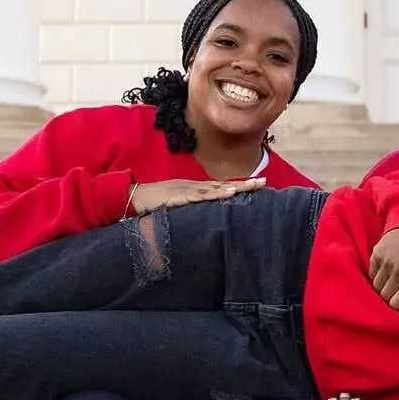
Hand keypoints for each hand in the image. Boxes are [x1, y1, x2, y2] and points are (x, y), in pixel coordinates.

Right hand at [129, 176, 264, 213]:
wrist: (134, 197)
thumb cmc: (154, 204)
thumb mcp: (177, 207)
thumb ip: (191, 209)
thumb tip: (204, 217)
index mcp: (195, 189)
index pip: (221, 187)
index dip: (239, 187)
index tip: (257, 185)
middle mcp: (194, 186)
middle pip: (224, 185)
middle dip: (244, 184)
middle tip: (264, 182)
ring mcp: (187, 189)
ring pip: (216, 188)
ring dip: (234, 188)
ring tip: (252, 186)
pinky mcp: (180, 196)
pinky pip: (200, 195)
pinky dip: (215, 194)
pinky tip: (227, 193)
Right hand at [369, 227, 398, 310]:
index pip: (396, 304)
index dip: (398, 304)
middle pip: (384, 297)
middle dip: (390, 296)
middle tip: (397, 289)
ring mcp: (386, 262)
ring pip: (376, 287)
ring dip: (383, 286)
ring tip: (393, 279)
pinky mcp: (377, 254)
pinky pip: (371, 274)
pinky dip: (378, 275)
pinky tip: (388, 269)